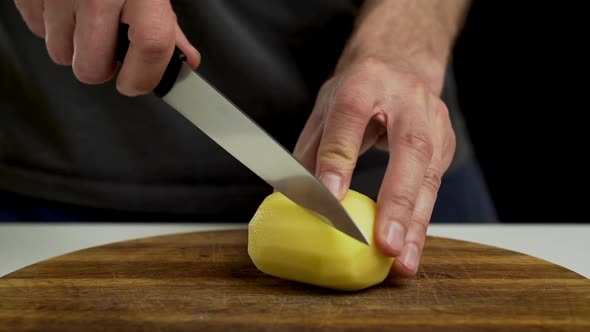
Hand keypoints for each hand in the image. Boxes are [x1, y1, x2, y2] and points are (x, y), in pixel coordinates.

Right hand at [14, 0, 199, 95]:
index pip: (151, 47)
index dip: (143, 77)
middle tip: (109, 45)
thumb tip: (184, 61)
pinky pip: (38, 31)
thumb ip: (167, 26)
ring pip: (61, 55)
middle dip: (101, 65)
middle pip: (91, 68)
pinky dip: (54, 25)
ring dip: (75, 46)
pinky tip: (68, 6)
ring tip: (87, 18)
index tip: (136, 82)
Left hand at [293, 56, 455, 276]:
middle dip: (396, 201)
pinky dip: (422, 220)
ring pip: (430, 174)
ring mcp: (433, 120)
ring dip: (415, 223)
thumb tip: (288, 197)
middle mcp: (406, 99)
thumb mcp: (326, 107)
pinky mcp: (446, 142)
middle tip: (383, 244)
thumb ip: (311, 150)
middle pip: (409, 148)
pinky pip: (435, 186)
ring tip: (402, 261)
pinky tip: (411, 247)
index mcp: (365, 82)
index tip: (329, 199)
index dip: (340, 159)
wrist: (402, 63)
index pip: (351, 119)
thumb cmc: (359, 89)